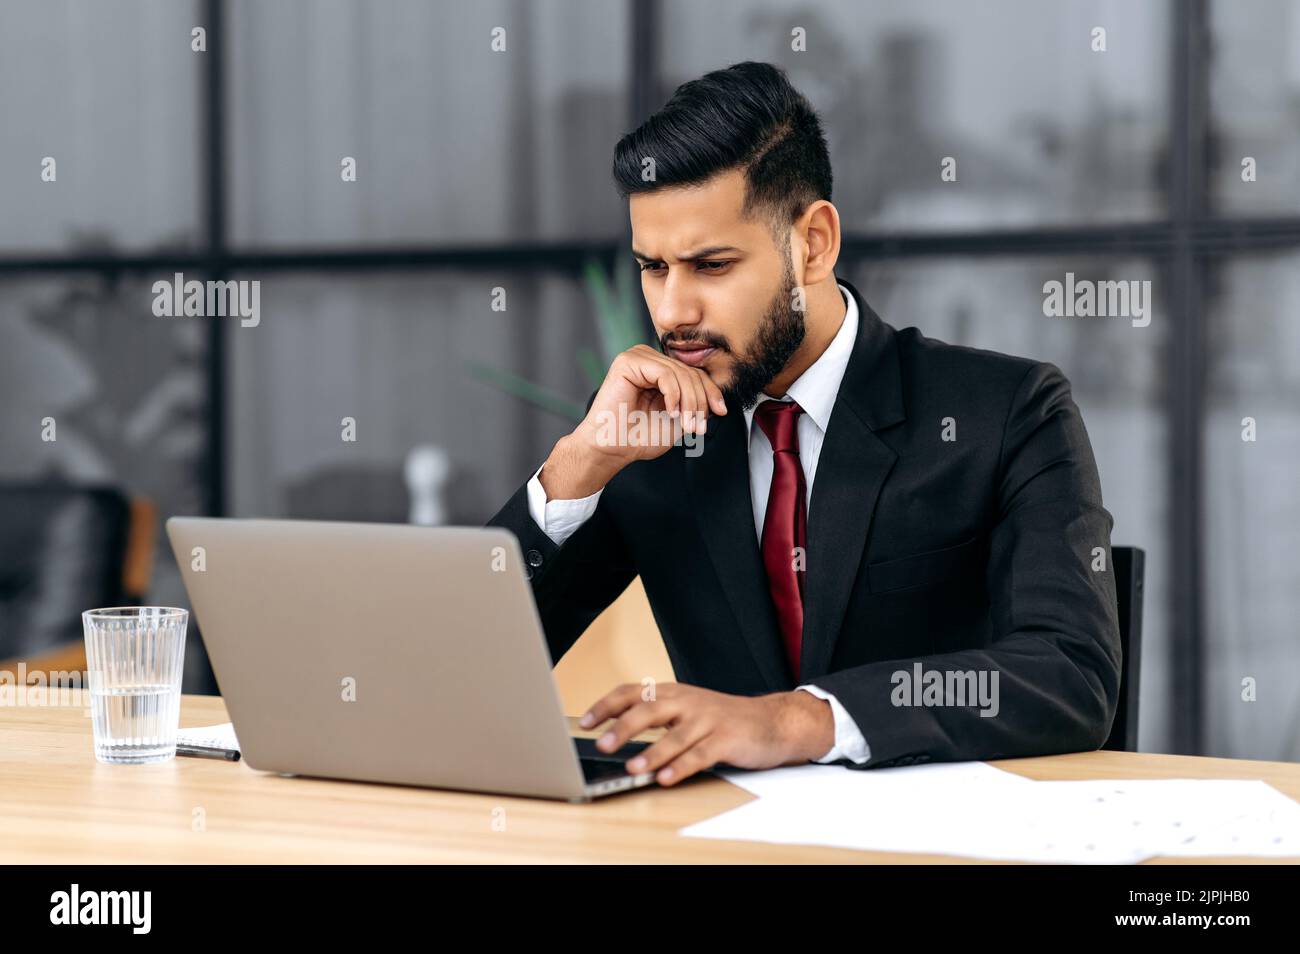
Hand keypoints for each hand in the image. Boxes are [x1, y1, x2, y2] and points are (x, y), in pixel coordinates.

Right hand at [539, 345, 727, 499]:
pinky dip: (674, 395)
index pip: (694, 373)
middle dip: (700, 401)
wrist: (613, 448)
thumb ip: (696, 402)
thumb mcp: (680, 417)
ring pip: (680, 373)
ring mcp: (637, 357)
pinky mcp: (628, 361)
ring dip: (689, 402)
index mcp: (659, 370)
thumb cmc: (639, 436)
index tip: (720, 412)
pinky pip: (664, 373)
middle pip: (689, 372)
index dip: (711, 391)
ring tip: (686, 424)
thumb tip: (718, 396)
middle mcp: (649, 359)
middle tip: (698, 426)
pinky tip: (671, 412)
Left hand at [577, 682, 835, 785]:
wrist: (771, 720)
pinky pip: (700, 754)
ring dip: (651, 753)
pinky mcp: (726, 738)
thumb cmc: (722, 718)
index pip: (632, 692)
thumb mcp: (686, 710)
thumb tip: (615, 735)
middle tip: (602, 744)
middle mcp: (687, 702)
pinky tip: (667, 779)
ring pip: (674, 735)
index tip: (584, 722)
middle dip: (623, 727)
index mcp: (673, 693)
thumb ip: (656, 718)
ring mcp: (708, 720)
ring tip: (632, 768)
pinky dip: (681, 767)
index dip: (606, 705)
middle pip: (649, 710)